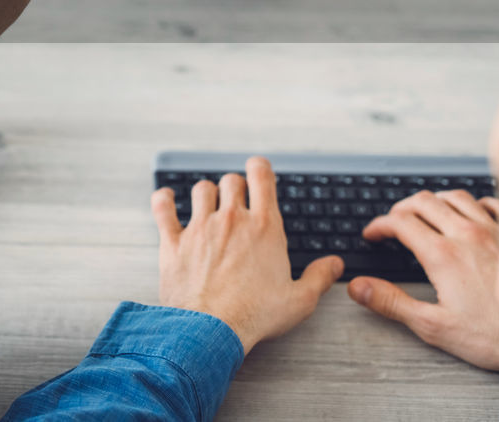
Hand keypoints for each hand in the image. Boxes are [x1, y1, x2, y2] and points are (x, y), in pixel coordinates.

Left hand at [151, 157, 342, 353]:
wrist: (211, 330)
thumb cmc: (255, 315)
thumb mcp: (299, 300)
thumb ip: (319, 277)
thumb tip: (335, 265)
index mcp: (263, 228)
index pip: (262, 178)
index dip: (260, 168)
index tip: (258, 169)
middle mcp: (231, 221)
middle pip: (230, 182)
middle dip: (234, 186)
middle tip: (235, 198)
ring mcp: (200, 228)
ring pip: (200, 189)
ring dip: (205, 193)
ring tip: (208, 202)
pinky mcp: (173, 242)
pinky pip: (163, 209)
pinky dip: (163, 200)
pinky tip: (166, 198)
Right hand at [348, 190, 498, 373]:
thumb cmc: (495, 335)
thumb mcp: (433, 326)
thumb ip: (391, 303)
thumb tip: (358, 288)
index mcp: (442, 255)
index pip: (400, 222)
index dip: (379, 225)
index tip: (373, 234)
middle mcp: (466, 235)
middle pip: (424, 201)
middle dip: (401, 208)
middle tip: (392, 221)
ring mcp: (494, 232)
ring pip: (455, 197)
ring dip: (434, 200)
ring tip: (425, 211)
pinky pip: (490, 203)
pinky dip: (472, 203)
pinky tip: (469, 213)